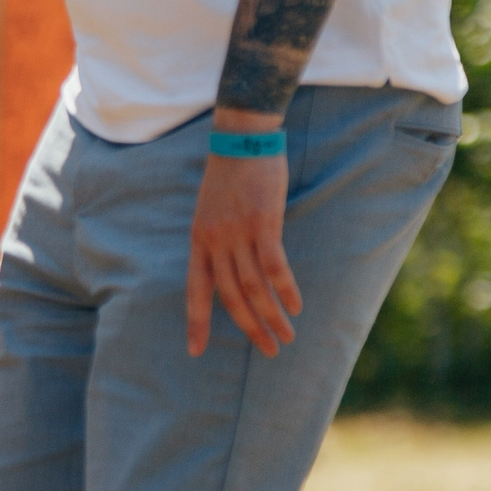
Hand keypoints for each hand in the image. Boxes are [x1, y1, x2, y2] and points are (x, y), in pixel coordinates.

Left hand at [187, 137, 299, 356]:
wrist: (240, 140)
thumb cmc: (229, 177)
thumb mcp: (210, 213)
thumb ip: (216, 242)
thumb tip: (229, 268)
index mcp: (198, 243)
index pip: (194, 292)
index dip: (195, 323)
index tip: (194, 351)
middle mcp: (214, 243)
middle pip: (231, 297)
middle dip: (249, 328)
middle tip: (269, 351)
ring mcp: (238, 234)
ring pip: (254, 287)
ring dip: (272, 316)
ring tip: (286, 337)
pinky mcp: (263, 224)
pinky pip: (274, 266)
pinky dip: (286, 289)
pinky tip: (296, 306)